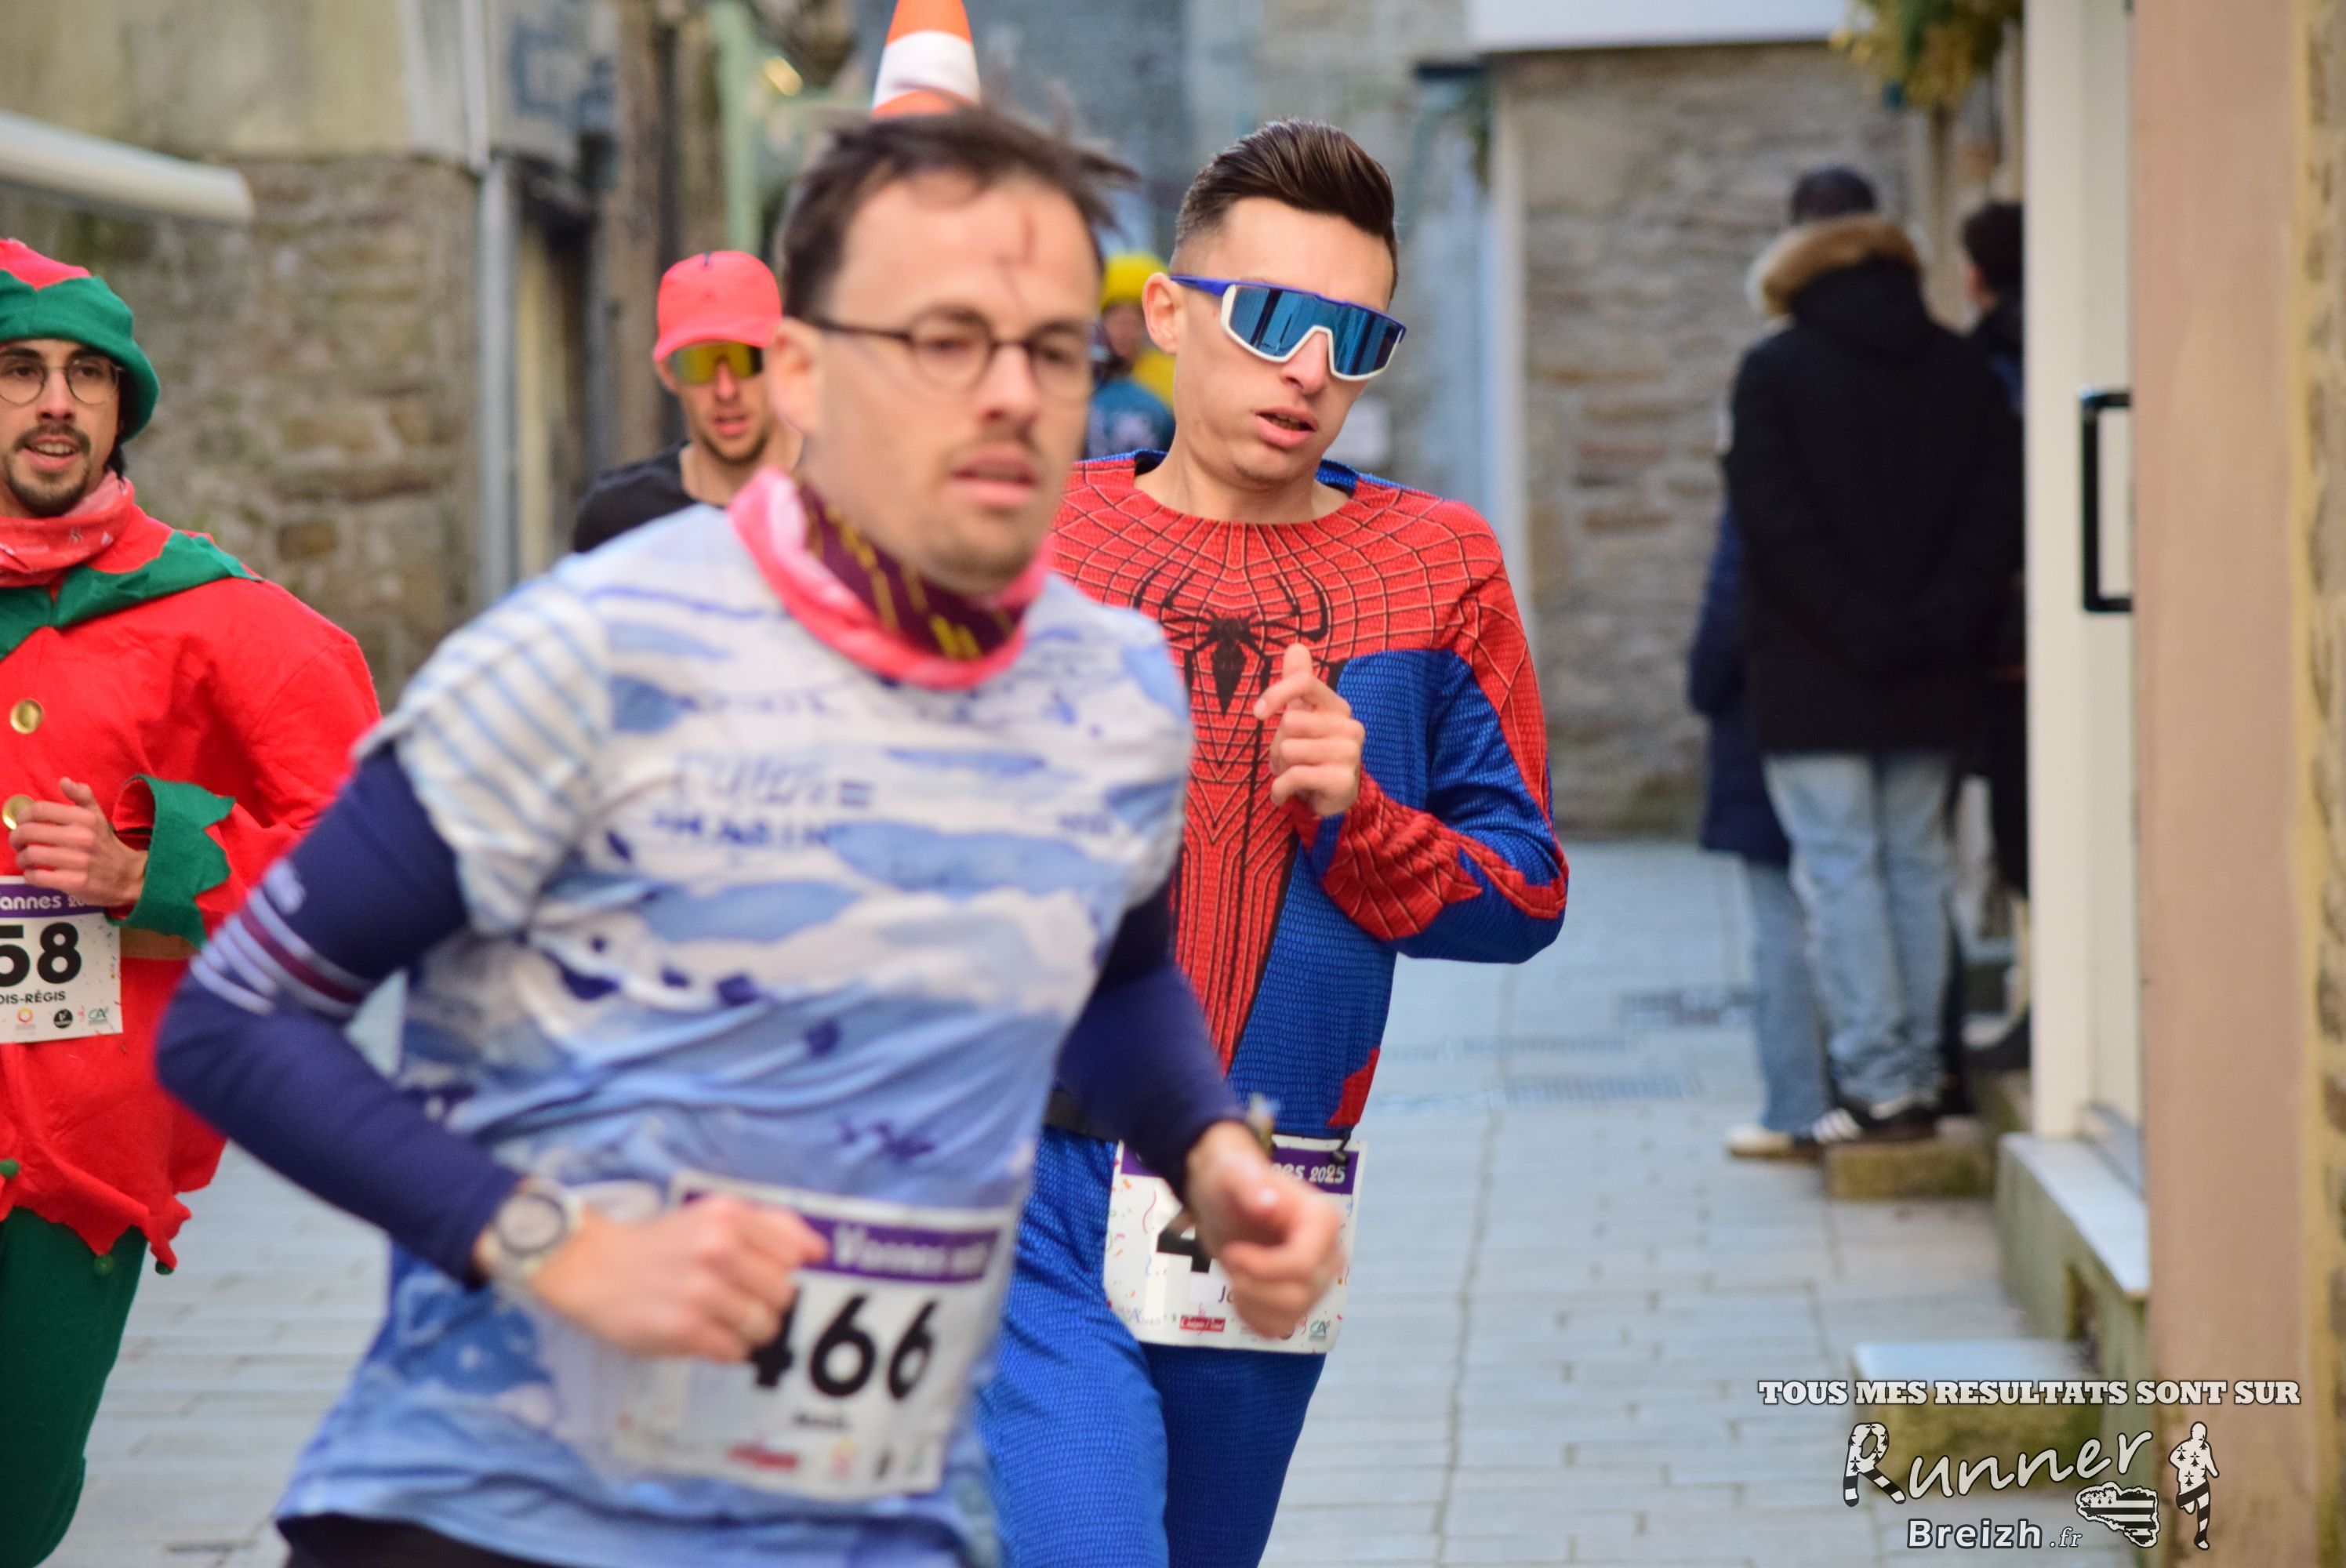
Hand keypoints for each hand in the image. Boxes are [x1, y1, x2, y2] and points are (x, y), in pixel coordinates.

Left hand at [10, 778, 146, 908]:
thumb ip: (82, 797)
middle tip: (18, 842)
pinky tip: (35, 873)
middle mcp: (82, 838)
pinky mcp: (74, 883)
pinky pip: (38, 877)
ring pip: (30, 855)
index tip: (22, 822)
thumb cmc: (105, 844)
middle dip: (16, 838)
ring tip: (25, 858)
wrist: (128, 876)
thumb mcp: (98, 817)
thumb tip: (64, 781)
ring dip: (21, 858)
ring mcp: (78, 861)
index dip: (23, 816)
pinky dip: (30, 875)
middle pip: (29, 832)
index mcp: (85, 819)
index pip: (40, 810)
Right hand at [503, 1196, 827, 1361]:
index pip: (795, 1255)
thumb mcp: (714, 1215)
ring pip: (765, 1327)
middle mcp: (718, 1250)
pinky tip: (709, 1336)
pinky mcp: (684, 1330)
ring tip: (726, 1322)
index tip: (767, 1277)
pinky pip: (735, 1351)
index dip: (787, 1272)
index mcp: (729, 1217)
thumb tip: (818, 1251)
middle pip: (785, 1294)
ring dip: (752, 1332)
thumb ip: (770, 1225)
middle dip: (772, 1305)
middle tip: (744, 1302)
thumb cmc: (662, 1243)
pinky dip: (730, 1350)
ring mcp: (701, 1292)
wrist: (593, 1268)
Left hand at [1184, 1121, 1345, 1338]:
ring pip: (1289, 1317)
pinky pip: (1277, 1328)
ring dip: (1250, 1302)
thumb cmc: (1232, 1179)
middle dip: (1254, 1285)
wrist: (1224, 1195)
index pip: (1304, 1266)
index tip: (1233, 1252)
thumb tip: (1269, 1204)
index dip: (1263, 1268)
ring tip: (1235, 1272)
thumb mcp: (1233, 1173)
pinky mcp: (1298, 1301)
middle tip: (1231, 1257)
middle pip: (1299, 1295)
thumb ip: (1249, 1185)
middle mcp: (1329, 1254)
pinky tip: (1241, 1290)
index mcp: (1323, 1220)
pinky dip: (1251, 1317)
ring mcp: (1317, 1282)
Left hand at [1254, 644, 1363, 816]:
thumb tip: (1295, 646)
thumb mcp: (1303, 716)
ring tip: (1292, 774)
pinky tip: (1284, 794)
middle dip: (1278, 744)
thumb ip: (1298, 682)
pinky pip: (1294, 776)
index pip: (1305, 682)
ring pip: (1289, 750)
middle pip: (1290, 721)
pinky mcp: (1342, 780)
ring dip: (1280, 768)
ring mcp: (1349, 753)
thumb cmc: (1313, 753)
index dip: (1276, 692)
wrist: (1333, 799)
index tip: (1258, 713)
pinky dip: (1280, 789)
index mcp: (1337, 707)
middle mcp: (1350, 726)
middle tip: (1288, 759)